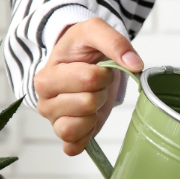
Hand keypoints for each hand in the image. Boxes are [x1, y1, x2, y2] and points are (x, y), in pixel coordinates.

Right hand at [34, 17, 141, 155]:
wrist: (80, 60)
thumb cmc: (82, 49)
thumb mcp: (95, 31)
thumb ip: (115, 42)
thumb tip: (135, 64)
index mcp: (46, 77)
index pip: (88, 79)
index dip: (103, 73)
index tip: (97, 68)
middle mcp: (44, 102)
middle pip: (87, 103)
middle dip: (100, 92)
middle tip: (95, 85)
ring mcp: (54, 121)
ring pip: (76, 128)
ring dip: (93, 114)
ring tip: (91, 100)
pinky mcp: (66, 136)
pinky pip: (74, 147)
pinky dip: (86, 136)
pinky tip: (90, 120)